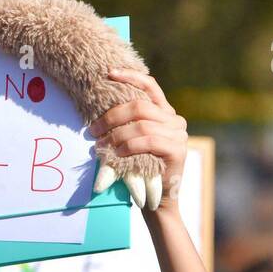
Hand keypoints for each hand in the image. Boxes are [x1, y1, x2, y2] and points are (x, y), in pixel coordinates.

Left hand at [89, 69, 187, 212]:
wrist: (157, 198)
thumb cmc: (139, 167)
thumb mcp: (131, 140)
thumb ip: (126, 123)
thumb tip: (97, 111)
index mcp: (164, 112)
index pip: (150, 85)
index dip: (130, 77)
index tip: (109, 73)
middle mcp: (175, 119)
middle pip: (140, 106)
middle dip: (112, 116)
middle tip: (93, 129)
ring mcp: (179, 134)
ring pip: (142, 124)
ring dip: (116, 135)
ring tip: (101, 145)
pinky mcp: (178, 150)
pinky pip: (148, 141)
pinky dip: (128, 146)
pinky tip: (116, 153)